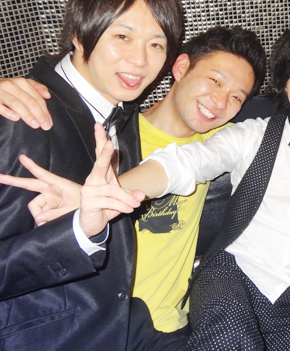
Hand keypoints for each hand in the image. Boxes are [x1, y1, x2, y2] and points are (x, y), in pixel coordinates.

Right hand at [0, 78, 51, 129]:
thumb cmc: (6, 88)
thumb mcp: (21, 85)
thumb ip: (36, 88)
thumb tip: (48, 95)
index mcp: (21, 83)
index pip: (37, 98)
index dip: (45, 110)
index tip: (49, 122)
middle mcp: (11, 85)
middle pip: (29, 101)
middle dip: (39, 114)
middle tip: (45, 126)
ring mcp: (0, 91)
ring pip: (16, 103)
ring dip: (27, 115)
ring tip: (35, 125)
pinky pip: (0, 105)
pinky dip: (8, 112)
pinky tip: (16, 118)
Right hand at [0, 154, 80, 223]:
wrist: (93, 213)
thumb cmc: (86, 206)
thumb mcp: (73, 210)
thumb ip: (55, 214)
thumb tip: (38, 219)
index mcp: (59, 185)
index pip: (43, 175)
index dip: (32, 167)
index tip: (22, 157)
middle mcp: (52, 190)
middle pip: (30, 185)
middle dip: (14, 181)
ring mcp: (49, 198)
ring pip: (35, 207)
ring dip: (40, 215)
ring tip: (54, 220)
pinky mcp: (49, 206)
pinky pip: (39, 213)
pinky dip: (42, 219)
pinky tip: (49, 222)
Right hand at [78, 123, 144, 237]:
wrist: (92, 224)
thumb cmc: (107, 207)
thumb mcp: (122, 199)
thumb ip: (131, 194)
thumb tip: (141, 195)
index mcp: (101, 175)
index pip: (100, 155)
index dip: (100, 140)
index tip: (99, 126)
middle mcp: (93, 180)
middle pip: (100, 164)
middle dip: (105, 154)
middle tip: (110, 144)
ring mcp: (89, 190)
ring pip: (113, 190)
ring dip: (127, 198)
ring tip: (135, 205)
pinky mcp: (88, 202)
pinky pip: (111, 201)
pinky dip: (122, 206)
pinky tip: (128, 209)